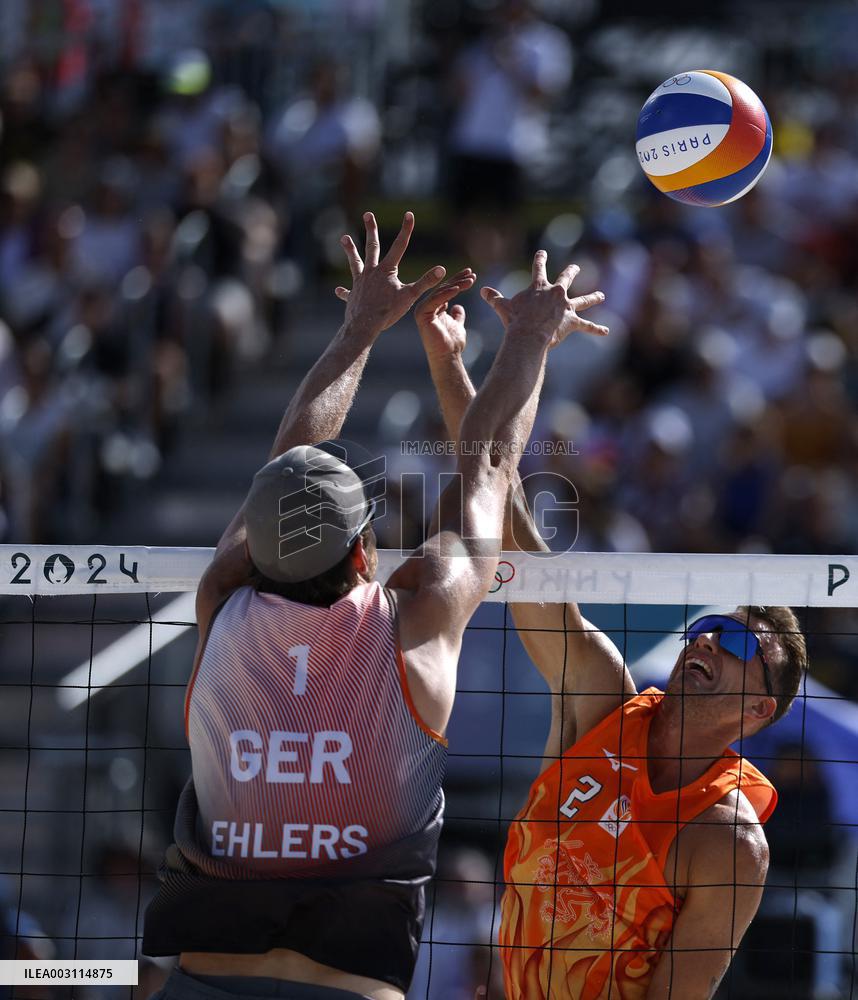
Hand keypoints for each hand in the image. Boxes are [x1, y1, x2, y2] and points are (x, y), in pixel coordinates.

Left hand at [335, 211, 445, 333]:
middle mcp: (371, 272)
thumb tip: (442, 269)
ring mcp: (360, 282)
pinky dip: (344, 292)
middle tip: (368, 215)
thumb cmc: (387, 311)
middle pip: (372, 247)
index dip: (406, 229)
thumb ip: (426, 282)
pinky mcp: (353, 295)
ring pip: (355, 262)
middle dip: (371, 230)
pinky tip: (339, 290)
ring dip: (350, 250)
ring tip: (344, 238)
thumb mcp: (410, 296)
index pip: (399, 246)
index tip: (409, 214)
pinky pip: (347, 292)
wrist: (364, 325)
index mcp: (386, 270)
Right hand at [415, 268, 475, 359]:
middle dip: (458, 279)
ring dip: (456, 284)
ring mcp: (422, 310)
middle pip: (443, 289)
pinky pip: (435, 300)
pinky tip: (458, 288)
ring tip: (470, 280)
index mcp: (433, 308)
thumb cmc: (452, 344)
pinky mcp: (422, 314)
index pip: (446, 290)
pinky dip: (447, 293)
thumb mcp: (457, 325)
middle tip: (471, 272)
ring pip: (441, 292)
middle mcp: (426, 307)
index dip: (459, 281)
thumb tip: (458, 306)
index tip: (471, 274)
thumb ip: (457, 316)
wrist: (447, 357)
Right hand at [481, 251, 608, 348]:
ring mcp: (566, 306)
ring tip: (601, 295)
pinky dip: (596, 329)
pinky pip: (586, 326)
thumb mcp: (503, 306)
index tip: (542, 252)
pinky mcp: (572, 321)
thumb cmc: (515, 320)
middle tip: (576, 267)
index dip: (539, 259)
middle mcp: (556, 293)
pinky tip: (606, 332)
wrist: (528, 333)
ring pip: (583, 300)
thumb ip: (494, 298)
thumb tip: (482, 291)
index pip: (538, 268)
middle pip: (566, 278)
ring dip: (593, 297)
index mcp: (539, 286)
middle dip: (571, 272)